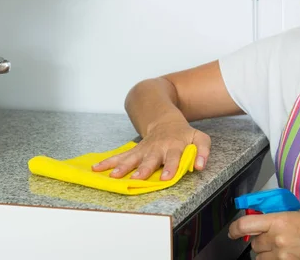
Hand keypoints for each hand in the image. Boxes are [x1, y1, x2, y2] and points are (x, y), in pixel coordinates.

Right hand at [91, 117, 210, 179]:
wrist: (165, 121)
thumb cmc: (184, 134)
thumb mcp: (199, 138)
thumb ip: (203, 151)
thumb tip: (201, 165)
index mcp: (174, 146)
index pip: (173, 158)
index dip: (171, 167)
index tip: (166, 177)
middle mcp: (157, 148)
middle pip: (150, 160)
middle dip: (143, 169)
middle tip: (136, 179)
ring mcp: (144, 149)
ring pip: (132, 157)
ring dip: (122, 166)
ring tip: (113, 176)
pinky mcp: (134, 150)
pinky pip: (120, 156)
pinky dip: (108, 162)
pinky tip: (95, 168)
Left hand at [229, 211, 299, 259]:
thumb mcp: (296, 215)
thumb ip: (276, 217)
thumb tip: (260, 217)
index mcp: (278, 221)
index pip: (245, 225)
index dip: (234, 229)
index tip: (232, 231)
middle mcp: (277, 239)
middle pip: (254, 244)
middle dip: (259, 242)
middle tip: (271, 240)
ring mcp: (281, 255)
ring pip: (259, 257)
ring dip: (265, 254)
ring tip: (279, 249)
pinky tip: (282, 256)